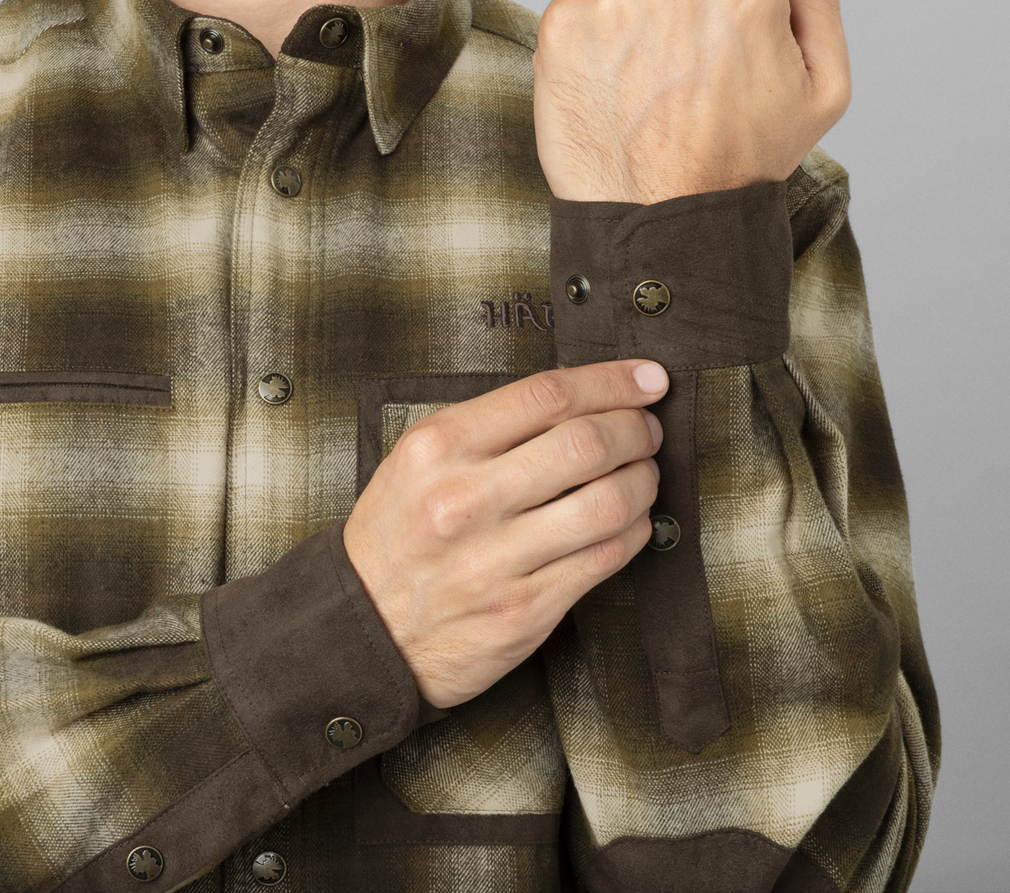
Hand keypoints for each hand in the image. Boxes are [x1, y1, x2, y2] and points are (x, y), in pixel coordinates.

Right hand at [342, 361, 667, 708]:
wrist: (362, 631)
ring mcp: (495, 559)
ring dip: (642, 481)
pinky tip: (630, 521)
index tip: (646, 379)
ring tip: (642, 474)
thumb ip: (485, 428)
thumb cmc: (395, 540)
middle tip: (647, 429)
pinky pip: (604, 559)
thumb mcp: (414, 463)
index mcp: (437, 449)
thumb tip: (577, 400)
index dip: (612, 381)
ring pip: (606, 503)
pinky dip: (633, 531)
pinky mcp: (523, 609)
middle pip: (586, 443)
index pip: (547, 396)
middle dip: (636, 429)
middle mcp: (465, 500)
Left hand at [532, 0, 850, 203]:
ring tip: (647, 87)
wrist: (663, 219)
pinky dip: (590, 41)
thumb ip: (816, 1)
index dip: (732, 8)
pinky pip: (580, 8)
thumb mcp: (823, 88)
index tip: (724, 56)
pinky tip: (611, 89)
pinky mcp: (562, 23)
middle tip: (685, 75)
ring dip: (634, 20)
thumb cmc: (746, 162)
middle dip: (682, 5)